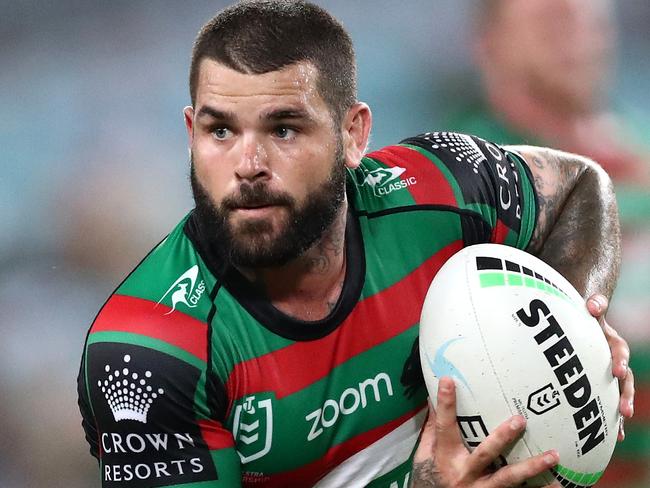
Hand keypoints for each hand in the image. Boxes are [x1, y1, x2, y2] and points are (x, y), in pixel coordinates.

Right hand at [412, 377, 559, 487]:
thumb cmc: (428, 478)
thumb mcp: (424, 455)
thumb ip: (431, 430)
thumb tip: (432, 400)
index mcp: (445, 457)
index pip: (444, 426)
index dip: (446, 404)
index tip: (449, 380)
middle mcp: (464, 473)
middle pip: (485, 454)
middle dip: (502, 437)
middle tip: (520, 420)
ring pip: (508, 478)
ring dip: (531, 467)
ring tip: (553, 455)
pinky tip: (557, 486)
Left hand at [586, 294, 634, 440]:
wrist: (582, 323)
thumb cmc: (585, 317)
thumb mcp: (590, 308)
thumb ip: (595, 305)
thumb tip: (593, 305)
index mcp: (612, 342)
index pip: (619, 350)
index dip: (620, 360)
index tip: (618, 370)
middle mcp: (615, 360)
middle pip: (626, 378)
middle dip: (626, 392)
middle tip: (623, 408)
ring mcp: (610, 375)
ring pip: (621, 393)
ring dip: (623, 406)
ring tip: (622, 422)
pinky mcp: (603, 386)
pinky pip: (611, 403)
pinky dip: (614, 419)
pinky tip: (616, 436)